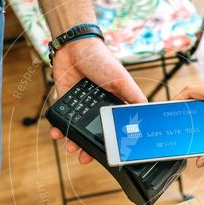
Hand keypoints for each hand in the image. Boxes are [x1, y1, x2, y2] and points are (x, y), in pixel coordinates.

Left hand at [49, 37, 145, 163]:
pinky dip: (58, 127)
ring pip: (77, 129)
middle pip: (94, 133)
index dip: (111, 142)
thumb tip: (146, 115)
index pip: (114, 128)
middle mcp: (97, 107)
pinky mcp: (66, 101)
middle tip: (84, 158)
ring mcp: (81, 105)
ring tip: (70, 147)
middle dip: (88, 148)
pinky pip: (62, 119)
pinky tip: (57, 133)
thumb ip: (133, 98)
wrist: (74, 47)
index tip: (109, 154)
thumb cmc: (102, 60)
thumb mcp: (122, 80)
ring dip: (73, 141)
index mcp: (113, 103)